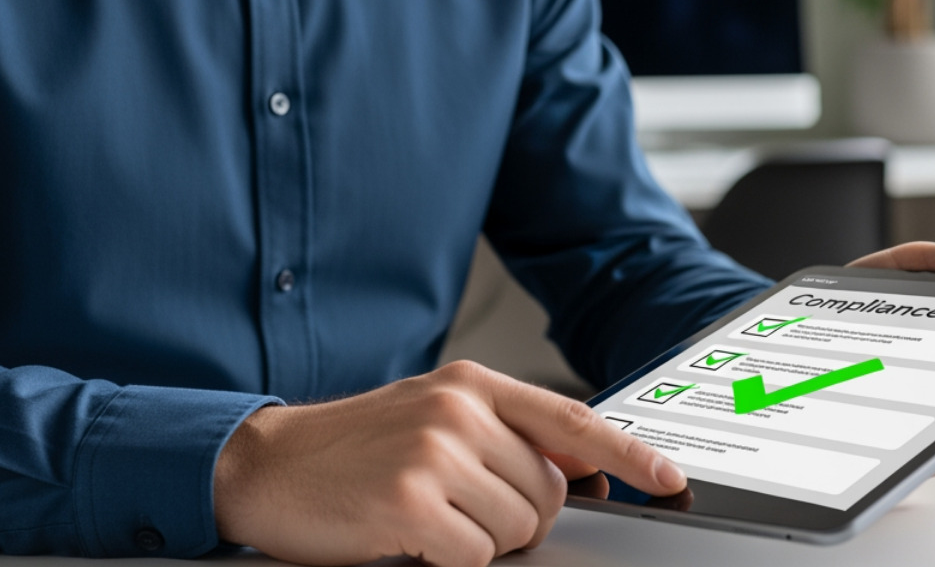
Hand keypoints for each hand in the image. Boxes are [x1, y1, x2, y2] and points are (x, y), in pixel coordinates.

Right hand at [212, 360, 685, 566]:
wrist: (268, 464)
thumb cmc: (352, 447)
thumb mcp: (433, 419)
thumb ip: (504, 434)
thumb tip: (582, 463)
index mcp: (470, 385)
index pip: (570, 418)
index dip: (627, 453)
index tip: (666, 478)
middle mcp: (458, 410)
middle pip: (547, 493)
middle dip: (516, 518)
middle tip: (456, 510)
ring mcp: (435, 453)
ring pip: (518, 529)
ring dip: (480, 541)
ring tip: (427, 518)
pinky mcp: (412, 501)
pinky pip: (476, 556)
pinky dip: (449, 559)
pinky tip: (408, 535)